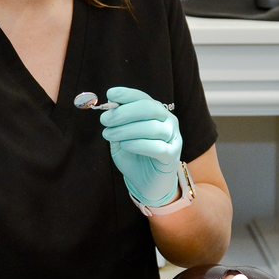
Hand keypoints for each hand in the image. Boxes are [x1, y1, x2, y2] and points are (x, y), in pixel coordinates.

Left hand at [100, 86, 182, 205]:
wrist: (147, 183)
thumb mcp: (121, 137)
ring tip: (109, 134)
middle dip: (124, 112)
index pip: (143, 98)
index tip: (110, 95)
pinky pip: (157, 147)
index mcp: (156, 113)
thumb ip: (117, 123)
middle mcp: (168, 122)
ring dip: (126, 129)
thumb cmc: (134, 156)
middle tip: (105, 119)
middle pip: (149, 109)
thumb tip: (109, 106)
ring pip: (152, 128)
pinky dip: (138, 144)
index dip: (127, 94)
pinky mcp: (172, 156)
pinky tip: (125, 145)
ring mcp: (173, 138)